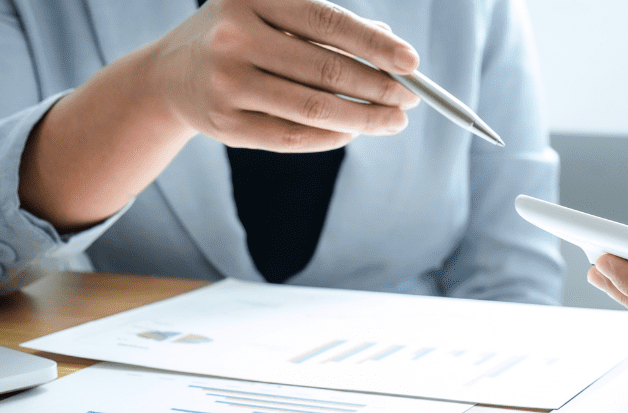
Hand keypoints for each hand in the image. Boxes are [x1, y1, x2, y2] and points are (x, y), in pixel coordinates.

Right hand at [150, 0, 421, 151]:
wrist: (169, 77)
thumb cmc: (242, 38)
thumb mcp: (275, 16)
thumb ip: (328, 28)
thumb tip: (390, 42)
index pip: (329, 23)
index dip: (375, 45)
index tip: (412, 63)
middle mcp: (234, 36)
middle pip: (327, 70)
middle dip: (379, 88)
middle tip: (412, 98)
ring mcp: (226, 82)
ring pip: (314, 109)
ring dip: (365, 119)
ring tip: (395, 120)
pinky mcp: (224, 124)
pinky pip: (293, 136)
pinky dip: (333, 136)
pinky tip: (355, 132)